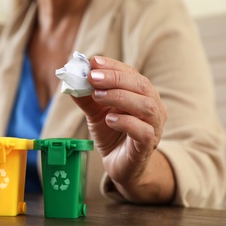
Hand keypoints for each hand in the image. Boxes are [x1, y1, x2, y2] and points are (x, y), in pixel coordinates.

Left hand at [72, 56, 173, 203]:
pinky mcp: (148, 145)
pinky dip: (126, 122)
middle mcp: (153, 106)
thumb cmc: (112, 134)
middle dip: (115, 78)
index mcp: (141, 94)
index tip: (93, 62)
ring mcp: (154, 126)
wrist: (120, 164)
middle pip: (141, 86)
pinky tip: (109, 119)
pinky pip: (143, 131)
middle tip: (92, 77)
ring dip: (119, 97)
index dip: (112, 66)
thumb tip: (71, 80)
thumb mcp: (95, 113)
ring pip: (145, 106)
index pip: (131, 74)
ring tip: (97, 95)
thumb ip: (86, 98)